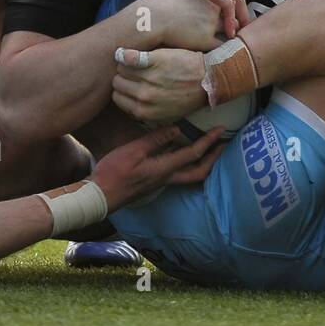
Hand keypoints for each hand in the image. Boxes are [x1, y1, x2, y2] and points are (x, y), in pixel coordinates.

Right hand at [90, 125, 224, 209]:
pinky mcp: (154, 182)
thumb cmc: (114, 173)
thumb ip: (155, 140)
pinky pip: (178, 173)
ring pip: (190, 175)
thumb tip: (177, 129)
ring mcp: (161, 182)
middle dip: (214, 159)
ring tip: (211, 149)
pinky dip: (188, 163)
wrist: (100, 196)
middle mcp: (167, 178)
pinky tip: (182, 153)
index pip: (193, 155)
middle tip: (224, 145)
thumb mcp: (133, 151)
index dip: (208, 142)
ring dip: (203, 162)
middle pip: (199, 172)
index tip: (221, 130)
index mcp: (164, 169)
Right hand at [111, 46, 207, 125]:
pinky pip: (129, 56)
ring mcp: (148, 78)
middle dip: (123, 77)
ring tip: (134, 62)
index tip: (129, 84)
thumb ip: (145, 109)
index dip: (123, 90)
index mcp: (143, 110)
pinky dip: (126, 54)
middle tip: (133, 72)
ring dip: (125, 65)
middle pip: (117, 82)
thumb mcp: (165, 113)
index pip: (116, 97)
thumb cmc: (188, 97)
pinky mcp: (154, 60)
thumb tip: (130, 103)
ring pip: (121, 69)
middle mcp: (143, 96)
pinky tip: (126, 52)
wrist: (208, 80)